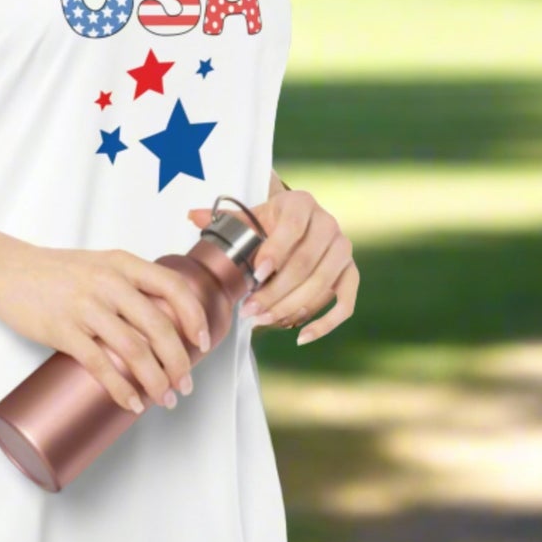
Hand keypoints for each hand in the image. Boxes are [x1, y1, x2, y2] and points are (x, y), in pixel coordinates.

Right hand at [0, 243, 211, 413]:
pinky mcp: (62, 329)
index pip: (173, 287)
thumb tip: (159, 321)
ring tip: (164, 398)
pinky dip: (121, 388)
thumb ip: (127, 284)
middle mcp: (108, 282)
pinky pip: (100, 364)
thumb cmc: (52, 271)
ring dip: (155, 380)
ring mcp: (85, 306)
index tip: (202, 342)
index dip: (194, 316)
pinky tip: (131, 402)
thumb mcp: (98, 265)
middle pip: (158, 326)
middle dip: (178, 361)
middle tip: (184, 384)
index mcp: (121, 264)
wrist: (6, 269)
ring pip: (134, 349)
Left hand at [186, 185, 357, 344]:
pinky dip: (325, 324)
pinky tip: (300, 337)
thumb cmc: (267, 224)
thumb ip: (221, 220)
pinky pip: (345, 303)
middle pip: (306, 263)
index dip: (275, 253)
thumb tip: (192, 216)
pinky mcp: (350, 274)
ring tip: (261, 321)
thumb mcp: (247, 217)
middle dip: (275, 292)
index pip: (293, 228)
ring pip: (322, 286)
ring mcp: (343, 250)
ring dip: (290, 308)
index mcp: (301, 204)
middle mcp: (328, 224)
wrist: (296, 224)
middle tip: (249, 310)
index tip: (255, 275)